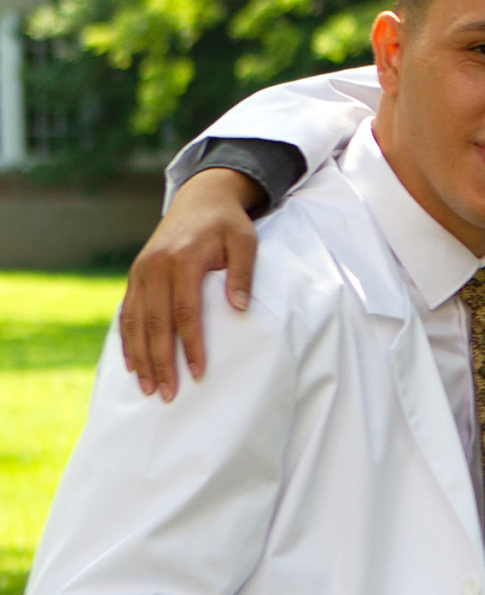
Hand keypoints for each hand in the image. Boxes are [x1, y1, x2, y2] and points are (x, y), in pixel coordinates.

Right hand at [122, 170, 263, 399]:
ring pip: (136, 322)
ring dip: (140, 357)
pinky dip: (128, 340)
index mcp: (181, 260)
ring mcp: (140, 272)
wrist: (201, 199)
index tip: (198, 373)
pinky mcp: (135, 276)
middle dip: (161, 361)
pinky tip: (133, 364)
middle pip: (155, 323)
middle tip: (168, 394)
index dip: (191, 345)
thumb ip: (243, 272)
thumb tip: (238, 307)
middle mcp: (154, 267)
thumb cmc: (228, 225)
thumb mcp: (246, 241)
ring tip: (148, 388)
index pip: (185, 311)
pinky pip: (128, 313)